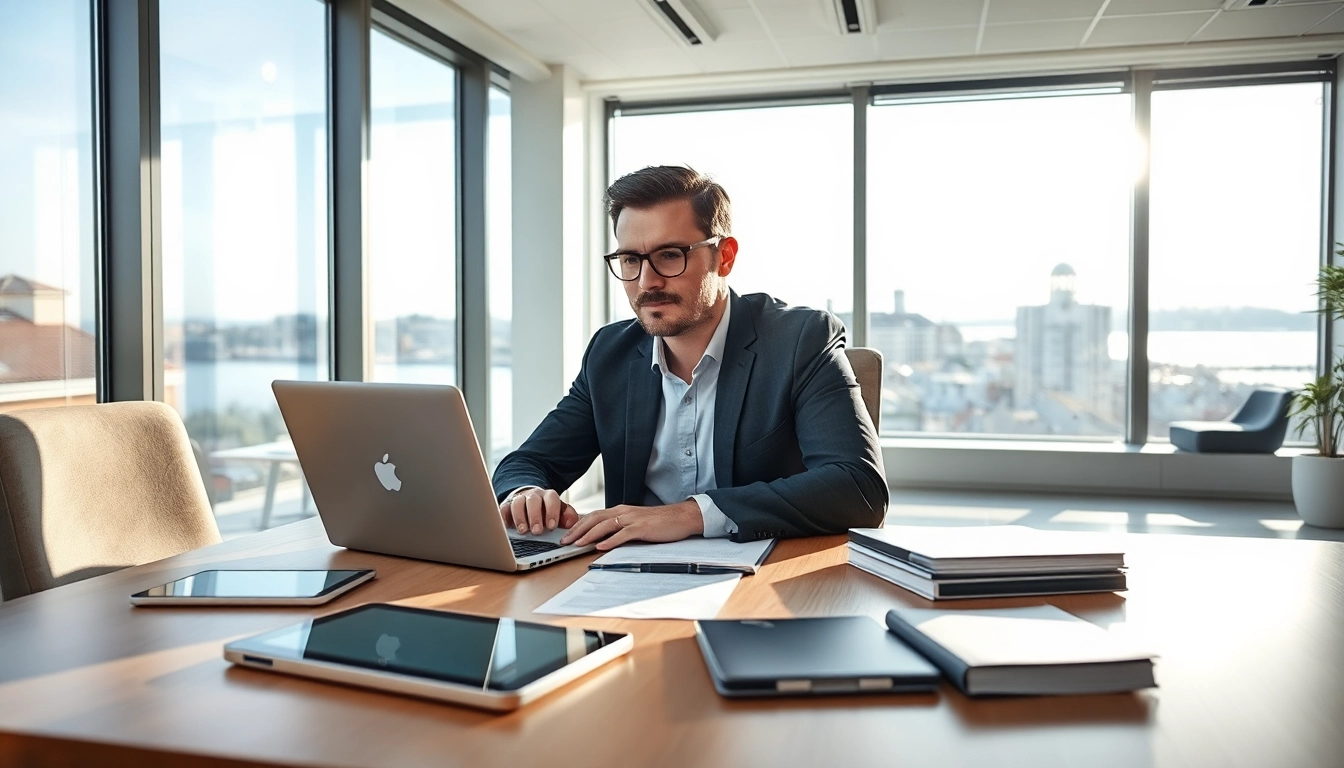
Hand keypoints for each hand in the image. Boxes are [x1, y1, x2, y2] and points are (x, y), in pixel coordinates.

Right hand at [499, 488, 579, 534]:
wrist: (529, 500)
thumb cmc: (545, 510)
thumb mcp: (559, 512)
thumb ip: (567, 516)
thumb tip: (570, 522)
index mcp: (548, 496)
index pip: (551, 499)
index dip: (551, 512)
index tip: (551, 526)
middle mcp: (533, 495)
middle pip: (533, 501)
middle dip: (535, 516)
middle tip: (537, 530)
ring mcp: (519, 499)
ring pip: (518, 503)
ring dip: (520, 517)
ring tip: (523, 530)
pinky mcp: (506, 505)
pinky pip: (503, 509)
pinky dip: (504, 518)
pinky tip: (507, 527)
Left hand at [559, 500, 703, 550]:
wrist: (680, 517)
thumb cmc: (658, 522)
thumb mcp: (634, 523)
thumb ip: (619, 528)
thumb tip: (602, 538)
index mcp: (620, 510)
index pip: (593, 516)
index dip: (578, 525)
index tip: (566, 535)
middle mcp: (623, 512)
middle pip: (594, 519)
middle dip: (577, 530)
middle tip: (564, 541)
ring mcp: (632, 519)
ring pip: (605, 525)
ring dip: (589, 535)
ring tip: (577, 544)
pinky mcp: (642, 527)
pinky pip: (622, 534)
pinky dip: (610, 540)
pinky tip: (600, 546)